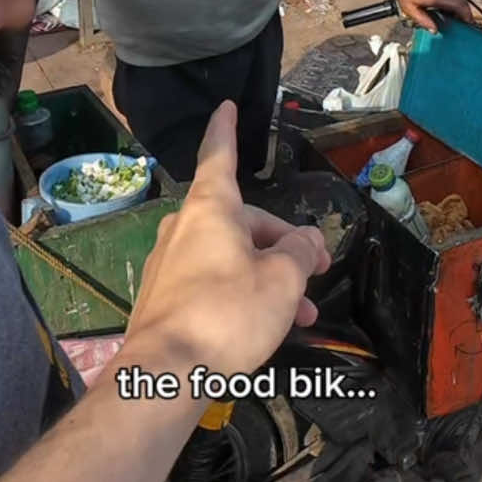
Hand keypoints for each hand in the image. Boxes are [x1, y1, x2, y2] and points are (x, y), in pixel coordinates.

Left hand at [128, 102, 330, 379]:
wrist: (165, 375)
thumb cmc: (228, 315)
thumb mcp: (283, 281)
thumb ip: (300, 253)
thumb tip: (303, 241)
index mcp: (210, 209)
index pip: (220, 155)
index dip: (227, 130)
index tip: (226, 106)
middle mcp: (184, 228)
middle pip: (241, 222)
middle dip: (282, 245)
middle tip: (317, 273)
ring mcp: (168, 264)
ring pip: (230, 258)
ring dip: (268, 278)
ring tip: (302, 315)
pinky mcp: (163, 299)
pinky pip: (211, 284)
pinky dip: (242, 295)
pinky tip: (266, 327)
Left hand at [391, 0, 470, 32]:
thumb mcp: (410, 10)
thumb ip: (423, 21)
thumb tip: (435, 29)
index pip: (458, 6)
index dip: (465, 15)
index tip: (467, 22)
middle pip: (462, 1)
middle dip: (466, 12)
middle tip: (466, 21)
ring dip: (463, 5)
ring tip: (460, 15)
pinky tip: (454, 4)